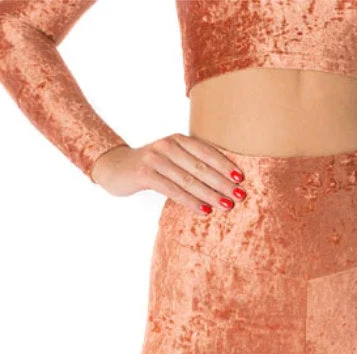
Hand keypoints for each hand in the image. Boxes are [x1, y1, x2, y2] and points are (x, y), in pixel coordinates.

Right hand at [90, 133, 245, 212]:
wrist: (115, 167)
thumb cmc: (150, 168)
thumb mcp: (171, 160)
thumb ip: (190, 165)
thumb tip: (222, 183)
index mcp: (178, 139)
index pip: (207, 151)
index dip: (225, 165)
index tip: (241, 179)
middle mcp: (168, 145)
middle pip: (201, 166)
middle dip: (222, 182)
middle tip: (240, 196)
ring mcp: (156, 158)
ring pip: (189, 179)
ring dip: (210, 194)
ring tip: (226, 206)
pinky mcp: (145, 173)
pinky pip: (172, 189)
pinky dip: (190, 201)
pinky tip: (204, 211)